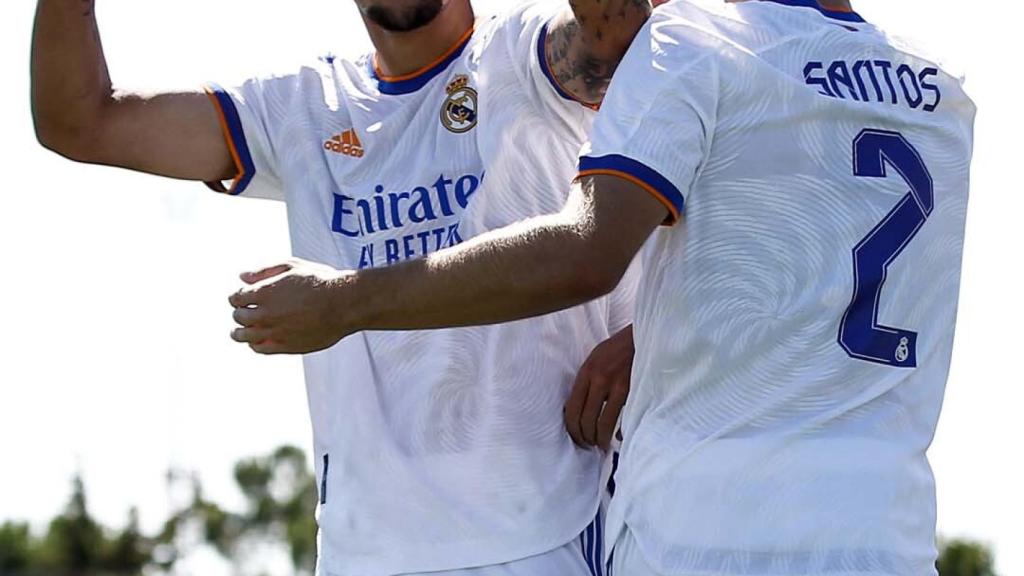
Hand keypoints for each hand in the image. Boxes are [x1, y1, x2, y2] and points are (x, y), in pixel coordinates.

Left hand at [228, 259, 352, 354]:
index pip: (236, 298)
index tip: (240, 298)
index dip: (236, 297)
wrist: (344, 304)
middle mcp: (265, 313)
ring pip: (244, 336)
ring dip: (239, 332)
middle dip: (239, 313)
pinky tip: (256, 342)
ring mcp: (275, 332)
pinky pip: (260, 349)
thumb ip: (264, 271)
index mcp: (265, 292)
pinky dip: (254, 345)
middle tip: (242, 312)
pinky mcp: (285, 346)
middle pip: (239, 317)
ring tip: (238, 333)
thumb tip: (243, 277)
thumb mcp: (292, 266)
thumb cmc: (322, 282)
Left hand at [564, 325, 633, 450]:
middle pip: (585, 420)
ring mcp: (617, 386)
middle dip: (586, 438)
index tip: (577, 437)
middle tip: (589, 445)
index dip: (572, 429)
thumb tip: (574, 409)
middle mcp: (598, 380)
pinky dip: (620, 433)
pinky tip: (618, 437)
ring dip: (601, 440)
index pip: (571, 409)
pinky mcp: (634, 391)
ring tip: (602, 445)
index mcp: (586, 373)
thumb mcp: (594, 361)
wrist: (642, 338)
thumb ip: (585, 382)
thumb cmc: (617, 350)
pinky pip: (623, 420)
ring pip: (603, 423)